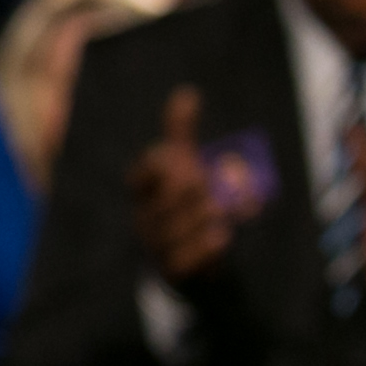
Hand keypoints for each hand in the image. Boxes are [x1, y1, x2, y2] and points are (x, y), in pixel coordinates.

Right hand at [130, 85, 237, 283]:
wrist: (202, 268)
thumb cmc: (190, 208)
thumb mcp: (187, 168)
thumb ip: (182, 134)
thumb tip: (188, 92)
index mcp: (142, 192)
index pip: (143, 174)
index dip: (159, 165)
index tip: (181, 158)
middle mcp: (143, 218)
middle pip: (163, 200)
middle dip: (190, 191)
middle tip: (214, 185)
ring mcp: (155, 247)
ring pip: (174, 229)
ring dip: (201, 218)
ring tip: (223, 210)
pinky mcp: (171, 273)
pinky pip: (183, 259)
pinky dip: (202, 248)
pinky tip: (221, 237)